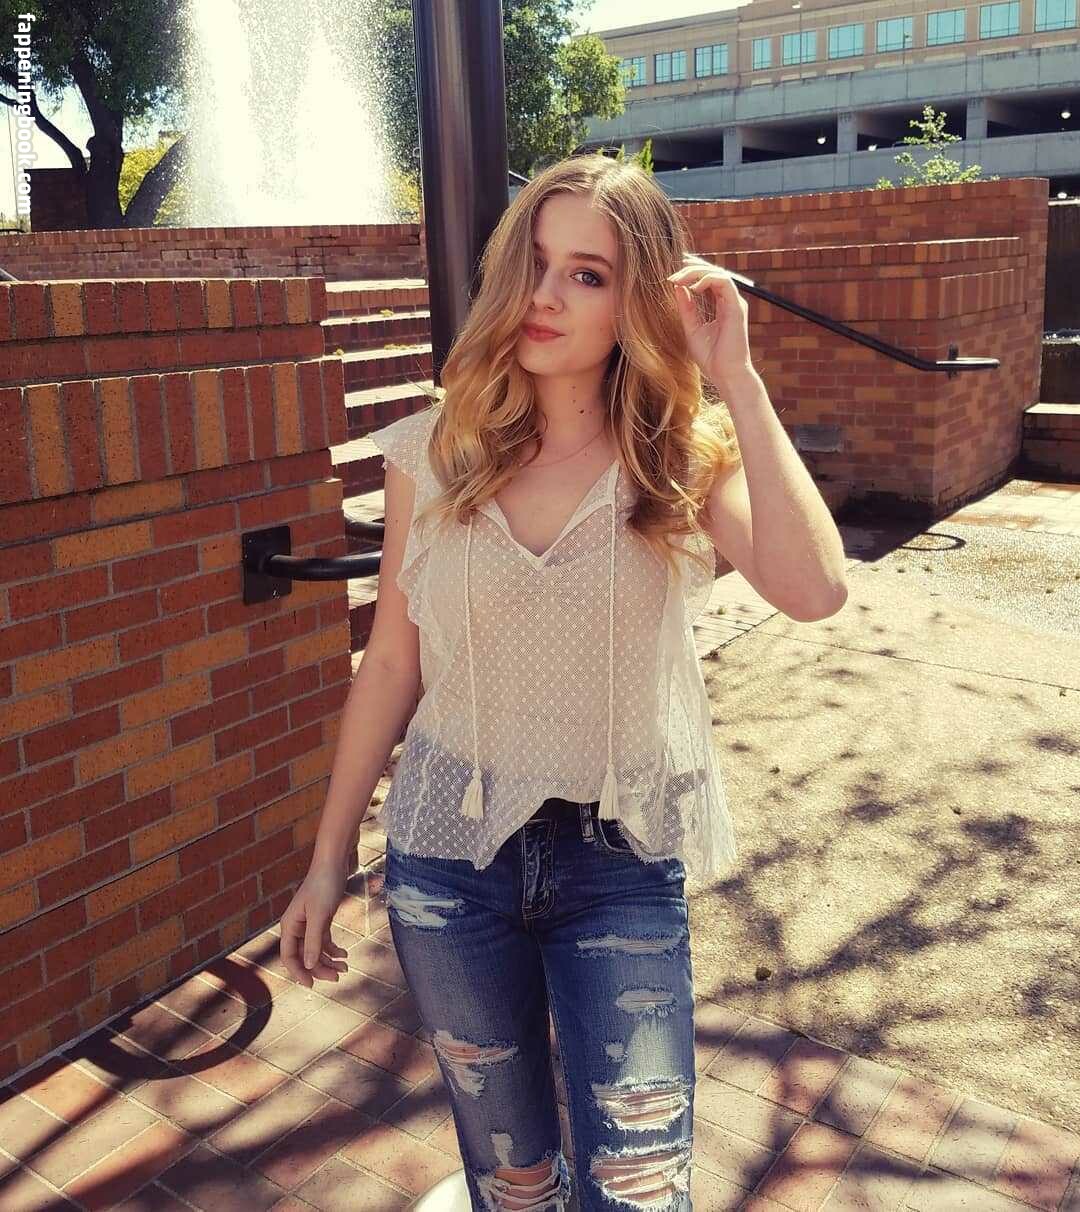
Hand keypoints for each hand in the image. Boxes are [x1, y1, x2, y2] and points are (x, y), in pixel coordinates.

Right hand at [278, 865, 349, 987]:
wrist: (333, 864)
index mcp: (290, 925)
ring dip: (328, 960)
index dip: (298, 972)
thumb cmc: (323, 885)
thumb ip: (313, 940)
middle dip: (319, 968)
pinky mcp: (321, 919)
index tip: (311, 985)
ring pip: (315, 950)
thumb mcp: (320, 915)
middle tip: (337, 977)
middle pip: (304, 956)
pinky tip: (344, 954)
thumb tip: (308, 965)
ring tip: (345, 968)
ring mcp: (309, 923)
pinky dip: (333, 949)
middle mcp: (297, 926)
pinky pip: (323, 940)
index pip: (289, 956)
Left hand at [668, 253, 754, 393]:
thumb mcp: (692, 328)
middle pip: (713, 273)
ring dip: (696, 272)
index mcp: (722, 305)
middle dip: (692, 268)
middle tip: (673, 272)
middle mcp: (730, 301)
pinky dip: (707, 280)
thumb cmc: (711, 358)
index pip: (709, 280)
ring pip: (718, 273)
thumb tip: (678, 287)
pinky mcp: (737, 307)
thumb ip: (687, 308)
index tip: (673, 274)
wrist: (726, 375)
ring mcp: (735, 303)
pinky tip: (693, 288)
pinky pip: (724, 282)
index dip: (692, 272)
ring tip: (678, 279)